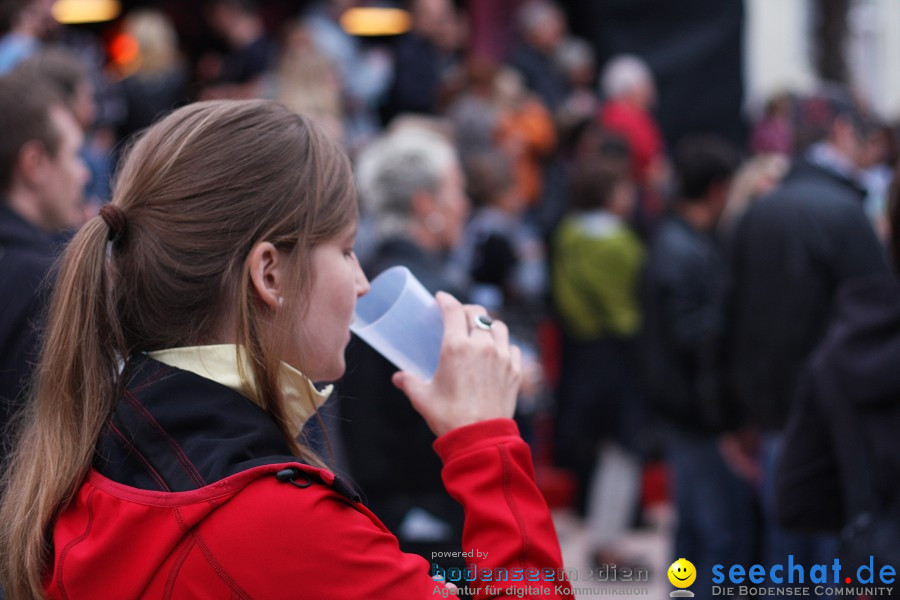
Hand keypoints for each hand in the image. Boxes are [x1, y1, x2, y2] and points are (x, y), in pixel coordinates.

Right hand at [392, 292, 521, 436]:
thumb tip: (399, 378)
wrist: (480, 438)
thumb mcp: (422, 398)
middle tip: (459, 315)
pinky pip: (513, 347)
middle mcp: (482, 347)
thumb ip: (409, 382)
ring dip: (488, 325)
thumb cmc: (449, 417)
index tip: (441, 299)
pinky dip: (504, 345)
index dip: (446, 300)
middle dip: (466, 310)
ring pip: (498, 327)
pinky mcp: (515, 371)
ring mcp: (502, 357)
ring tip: (480, 332)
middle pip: (478, 313)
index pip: (453, 311)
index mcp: (456, 348)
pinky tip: (497, 352)